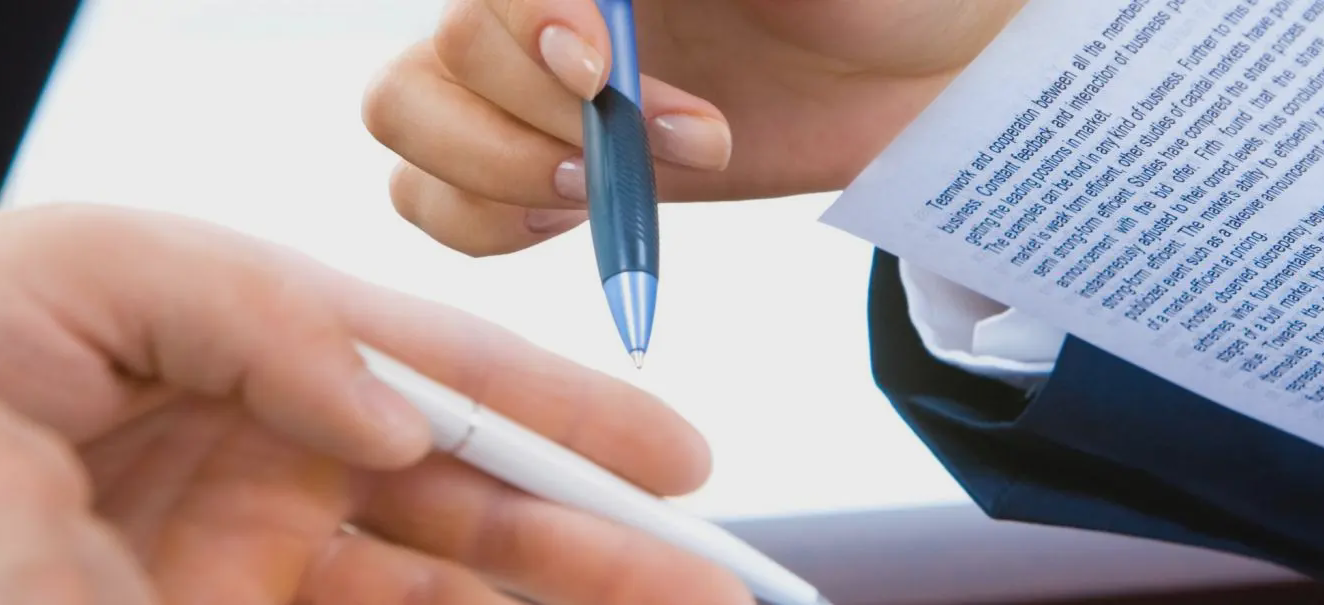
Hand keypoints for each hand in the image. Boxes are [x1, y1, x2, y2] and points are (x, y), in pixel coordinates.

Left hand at [0, 204, 749, 604]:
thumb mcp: (112, 269)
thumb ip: (271, 321)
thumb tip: (399, 417)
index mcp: (285, 355)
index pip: (459, 386)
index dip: (573, 425)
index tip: (678, 466)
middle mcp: (292, 461)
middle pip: (478, 507)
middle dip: (597, 542)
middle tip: (709, 581)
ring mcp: (258, 561)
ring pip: (441, 592)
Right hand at [363, 0, 1026, 254]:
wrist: (917, 70)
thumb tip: (593, 10)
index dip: (524, 27)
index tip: (598, 71)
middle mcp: (535, 8)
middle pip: (437, 57)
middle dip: (543, 119)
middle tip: (676, 142)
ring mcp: (524, 82)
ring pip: (406, 121)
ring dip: (499, 174)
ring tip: (606, 190)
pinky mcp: (539, 161)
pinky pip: (434, 199)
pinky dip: (487, 223)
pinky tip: (579, 217)